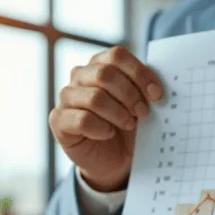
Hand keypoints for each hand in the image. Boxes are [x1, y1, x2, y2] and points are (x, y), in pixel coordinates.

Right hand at [49, 46, 163, 191]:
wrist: (114, 159)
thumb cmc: (127, 126)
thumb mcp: (141, 103)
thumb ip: (145, 88)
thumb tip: (156, 84)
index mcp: (100, 64)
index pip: (117, 55)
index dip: (139, 73)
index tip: (156, 94)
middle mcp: (80, 76)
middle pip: (104, 74)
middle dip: (130, 95)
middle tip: (142, 113)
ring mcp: (66, 97)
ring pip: (94, 97)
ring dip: (118, 114)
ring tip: (128, 125)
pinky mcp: (58, 120)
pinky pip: (82, 120)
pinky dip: (102, 129)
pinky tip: (108, 133)